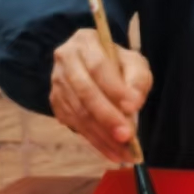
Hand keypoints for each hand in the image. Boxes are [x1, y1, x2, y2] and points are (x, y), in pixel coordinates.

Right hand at [51, 27, 152, 165]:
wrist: (96, 67)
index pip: (98, 66)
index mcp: (85, 41)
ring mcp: (57, 82)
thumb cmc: (118, 64)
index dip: (114, 88)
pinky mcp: (56, 103)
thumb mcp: (134, 64)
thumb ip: (137, 80)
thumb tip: (132, 104)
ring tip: (123, 152)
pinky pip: (74, 125)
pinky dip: (94, 141)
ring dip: (102, 135)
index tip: (133, 107)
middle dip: (107, 116)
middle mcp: (65, 59)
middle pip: (84, 91)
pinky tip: (111, 152)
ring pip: (78, 112)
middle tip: (126, 136)